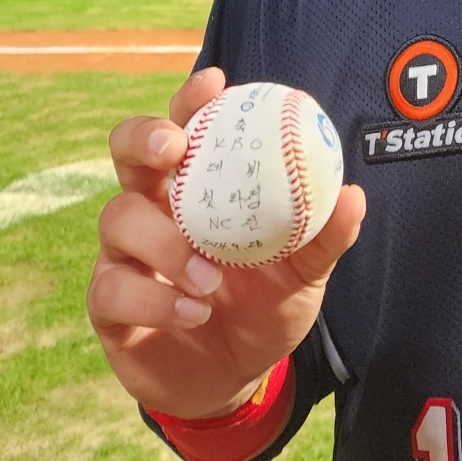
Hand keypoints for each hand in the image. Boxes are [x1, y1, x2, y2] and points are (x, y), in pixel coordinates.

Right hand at [87, 67, 365, 419]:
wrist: (236, 378)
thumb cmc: (266, 305)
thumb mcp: (305, 273)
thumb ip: (325, 236)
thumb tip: (353, 194)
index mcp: (200, 187)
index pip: (187, 127)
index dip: (191, 99)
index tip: (214, 82)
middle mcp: (155, 208)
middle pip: (127, 151)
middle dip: (143, 137)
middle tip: (175, 149)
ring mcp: (125, 253)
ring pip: (116, 217)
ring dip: (164, 242)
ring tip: (211, 277)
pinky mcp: (108, 305)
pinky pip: (112, 289)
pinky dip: (156, 298)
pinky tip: (195, 311)